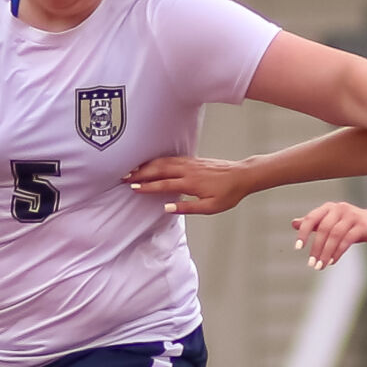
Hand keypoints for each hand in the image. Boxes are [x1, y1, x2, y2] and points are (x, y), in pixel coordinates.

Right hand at [125, 155, 252, 214]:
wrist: (242, 175)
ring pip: (163, 162)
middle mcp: (188, 170)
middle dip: (140, 173)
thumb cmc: (228, 193)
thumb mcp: (210, 207)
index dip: (147, 186)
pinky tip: (149, 163)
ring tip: (131, 170)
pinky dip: (157, 160)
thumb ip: (187, 208)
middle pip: (159, 170)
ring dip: (146, 166)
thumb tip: (167, 208)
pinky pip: (170, 159)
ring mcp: (190, 163)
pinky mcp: (192, 160)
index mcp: (191, 183)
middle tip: (124, 177)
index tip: (133, 188)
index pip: (163, 184)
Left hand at [291, 200, 366, 268]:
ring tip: (321, 266)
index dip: (303, 232)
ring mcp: (352, 216)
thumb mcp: (332, 223)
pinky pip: (347, 239)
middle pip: (323, 229)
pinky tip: (332, 261)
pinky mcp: (363, 225)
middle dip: (316, 248)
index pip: (311, 218)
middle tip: (311, 264)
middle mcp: (339, 208)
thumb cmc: (353, 225)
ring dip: (326, 253)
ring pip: (334, 235)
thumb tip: (293, 223)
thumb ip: (314, 223)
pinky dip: (338, 252)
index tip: (298, 248)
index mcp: (329, 207)